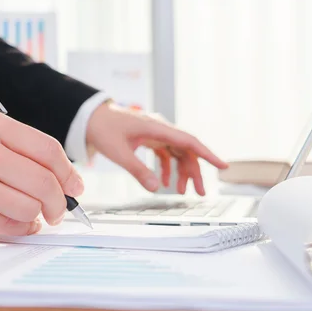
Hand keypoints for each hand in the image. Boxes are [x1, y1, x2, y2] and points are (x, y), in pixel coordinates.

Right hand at [0, 110, 83, 234]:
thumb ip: (22, 149)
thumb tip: (66, 181)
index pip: (47, 149)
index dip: (68, 172)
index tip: (75, 185)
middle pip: (42, 181)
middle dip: (60, 201)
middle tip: (59, 208)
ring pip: (27, 207)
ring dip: (39, 215)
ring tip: (35, 213)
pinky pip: (6, 225)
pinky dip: (21, 227)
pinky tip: (21, 221)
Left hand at [86, 101, 227, 195]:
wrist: (89, 117)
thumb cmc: (103, 129)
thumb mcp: (119, 153)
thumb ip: (138, 171)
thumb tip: (156, 188)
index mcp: (156, 128)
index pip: (189, 141)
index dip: (207, 155)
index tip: (222, 166)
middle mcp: (159, 129)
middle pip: (185, 150)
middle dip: (194, 172)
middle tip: (199, 193)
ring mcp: (155, 133)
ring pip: (176, 153)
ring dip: (180, 171)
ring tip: (180, 191)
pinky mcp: (148, 137)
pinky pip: (165, 153)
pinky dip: (166, 167)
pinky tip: (163, 181)